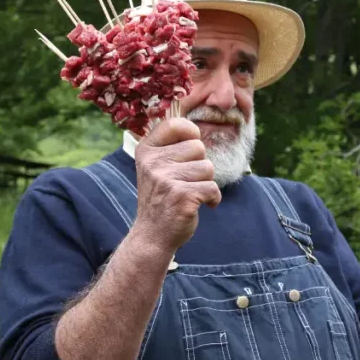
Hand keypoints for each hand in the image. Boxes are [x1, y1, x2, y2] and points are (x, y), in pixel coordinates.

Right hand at [133, 118, 221, 252]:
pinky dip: (212, 199)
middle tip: (185, 181)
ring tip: (189, 193)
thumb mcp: (156, 166)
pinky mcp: (182, 196)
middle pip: (198, 146)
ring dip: (205, 183)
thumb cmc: (161, 197)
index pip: (175, 124)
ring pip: (208, 167)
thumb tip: (196, 124)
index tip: (190, 148)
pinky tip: (200, 205)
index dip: (191, 133)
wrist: (153, 235)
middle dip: (199, 164)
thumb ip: (171, 145)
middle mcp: (153, 163)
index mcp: (146, 150)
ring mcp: (166, 180)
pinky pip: (213, 188)